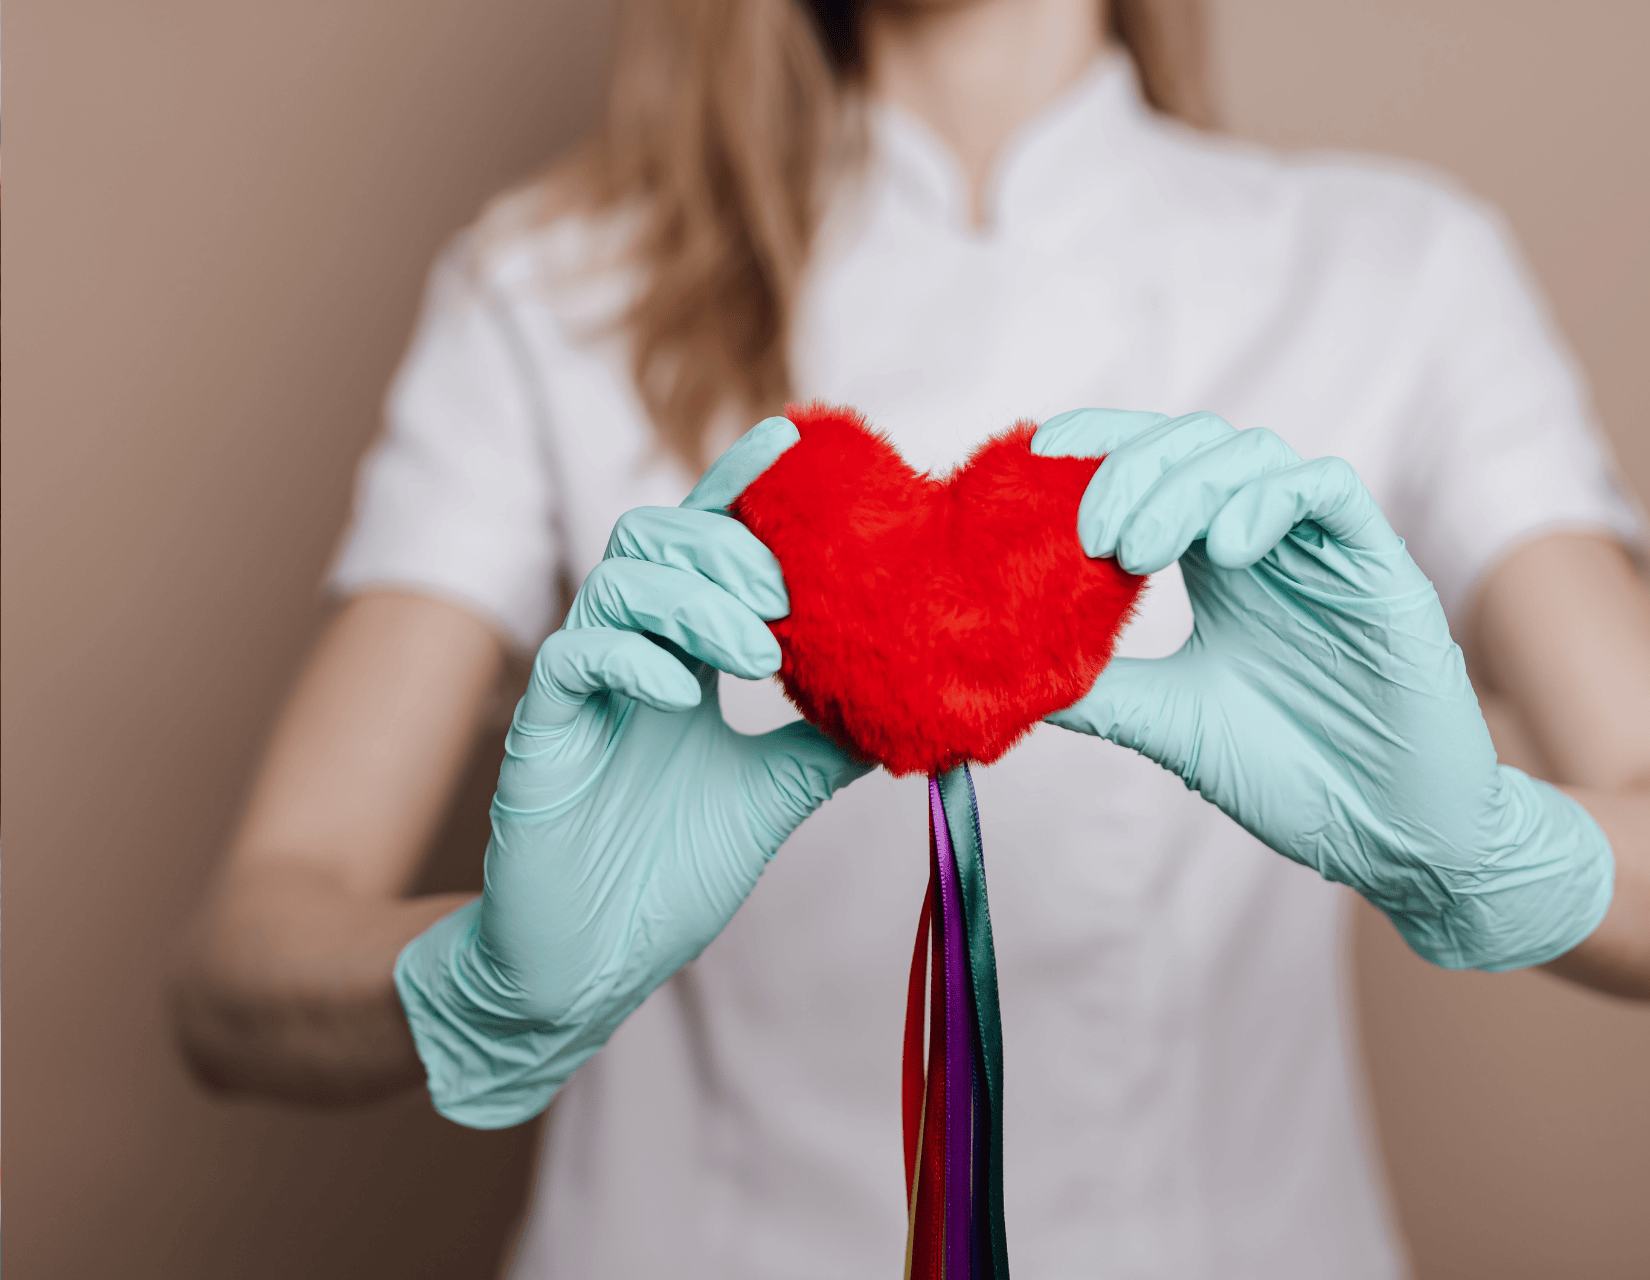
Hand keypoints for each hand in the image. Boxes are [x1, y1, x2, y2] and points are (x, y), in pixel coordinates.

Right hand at [395, 417, 872, 1127]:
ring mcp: (582, 688)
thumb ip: (828, 743)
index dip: (739, 486)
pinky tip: (684, 694)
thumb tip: (914, 707)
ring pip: (618, 579)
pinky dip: (635, 656)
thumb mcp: (773, 795)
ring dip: (696, 600)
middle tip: (787, 601)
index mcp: (679, 656)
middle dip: (727, 548)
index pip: (704, 544)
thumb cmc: (665, 872)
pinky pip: (574, 655)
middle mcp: (628, 655)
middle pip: (655, 535)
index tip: (791, 437)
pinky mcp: (542, 731)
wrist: (591, 962)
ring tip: (757, 655)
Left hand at [1033, 409, 1612, 970]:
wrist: (1393, 838)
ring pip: (1254, 453)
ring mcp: (1325, 551)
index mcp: (1220, 566)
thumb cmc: (1296, 777)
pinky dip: (1270, 501)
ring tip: (1138, 552)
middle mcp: (1269, 543)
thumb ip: (1100, 691)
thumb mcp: (1173, 725)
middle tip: (1089, 535)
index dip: (1097, 445)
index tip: (1031, 459)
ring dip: (1185, 485)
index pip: (1154, 469)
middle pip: (1195, 447)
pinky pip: (1329, 491)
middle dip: (1130, 472)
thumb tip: (999, 677)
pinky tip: (1227, 551)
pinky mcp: (1381, 570)